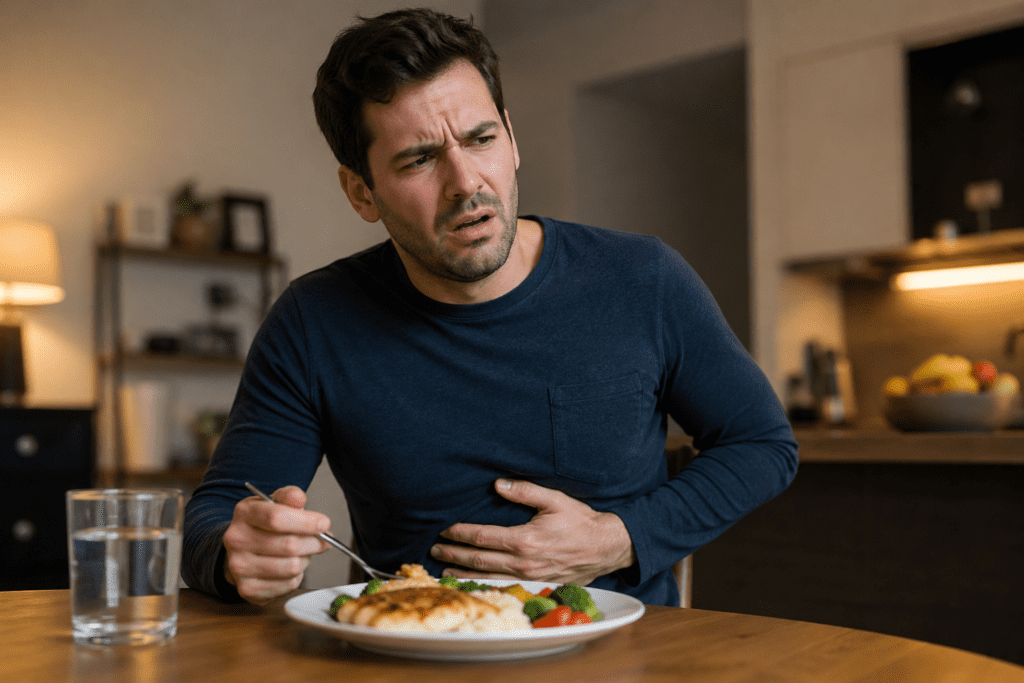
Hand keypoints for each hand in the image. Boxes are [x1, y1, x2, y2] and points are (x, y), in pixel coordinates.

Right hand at [221, 485, 330, 604]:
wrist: (242, 551)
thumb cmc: (264, 525)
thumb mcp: (274, 503)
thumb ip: (289, 497)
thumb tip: (298, 498)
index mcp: (244, 513)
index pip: (276, 518)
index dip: (306, 522)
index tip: (324, 523)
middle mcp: (237, 540)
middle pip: (289, 545)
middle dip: (314, 542)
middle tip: (322, 540)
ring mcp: (239, 567)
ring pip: (292, 566)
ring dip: (306, 559)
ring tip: (302, 553)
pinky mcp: (248, 589)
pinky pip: (288, 584)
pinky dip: (297, 575)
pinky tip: (289, 566)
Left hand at [429, 479, 635, 585]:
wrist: (606, 547)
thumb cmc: (581, 521)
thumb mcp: (556, 499)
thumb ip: (526, 491)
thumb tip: (498, 485)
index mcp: (525, 539)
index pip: (482, 537)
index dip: (460, 534)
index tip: (444, 529)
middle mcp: (523, 562)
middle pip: (478, 561)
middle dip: (453, 555)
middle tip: (433, 551)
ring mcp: (529, 578)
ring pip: (488, 577)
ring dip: (462, 574)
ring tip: (442, 570)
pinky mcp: (535, 585)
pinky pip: (503, 586)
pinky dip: (483, 584)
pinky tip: (471, 582)